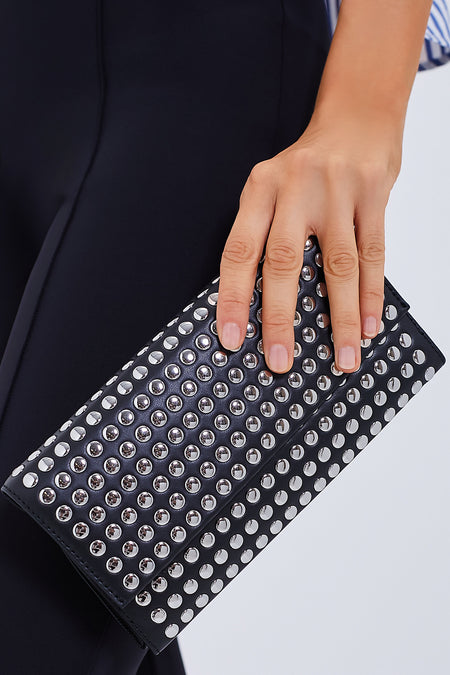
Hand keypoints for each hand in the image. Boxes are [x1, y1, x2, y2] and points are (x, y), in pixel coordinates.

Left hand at [216, 108, 402, 373]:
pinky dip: (371, 294)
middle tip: (280, 360)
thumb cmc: (308, 164)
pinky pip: (373, 253)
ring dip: (341, 318)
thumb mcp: (272, 186)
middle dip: (281, 318)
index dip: (233, 298)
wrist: (357, 115)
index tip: (231, 338)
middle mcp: (295, 189)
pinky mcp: (373, 195)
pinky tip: (369, 325)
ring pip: (338, 265)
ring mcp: (337, 191)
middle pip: (283, 262)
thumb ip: (264, 232)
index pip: (239, 251)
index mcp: (260, 189)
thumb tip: (259, 302)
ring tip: (343, 357)